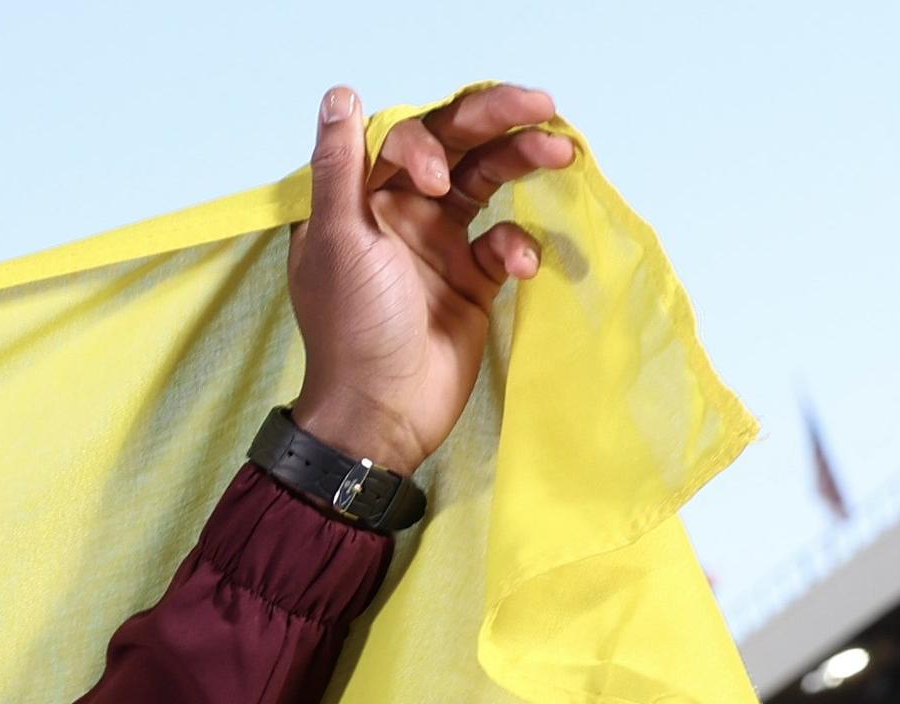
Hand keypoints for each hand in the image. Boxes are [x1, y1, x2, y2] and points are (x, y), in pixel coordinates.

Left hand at [286, 83, 577, 472]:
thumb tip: (338, 95)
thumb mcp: (338, 240)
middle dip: (496, 122)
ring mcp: (437, 243)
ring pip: (485, 182)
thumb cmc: (353, 327)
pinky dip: (517, 246)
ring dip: (521, 162)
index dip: (430, 140)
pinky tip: (518, 265)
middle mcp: (398, 213)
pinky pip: (503, 242)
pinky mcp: (472, 278)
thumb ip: (340, 167)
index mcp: (358, 200)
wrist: (382, 412)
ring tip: (561, 151)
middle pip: (453, 147)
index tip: (436, 177)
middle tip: (543, 104)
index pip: (404, 138)